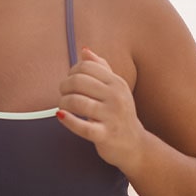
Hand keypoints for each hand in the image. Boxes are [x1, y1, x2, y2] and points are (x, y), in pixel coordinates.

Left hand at [57, 47, 145, 170]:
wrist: (134, 144)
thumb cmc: (120, 113)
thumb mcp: (115, 88)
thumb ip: (101, 68)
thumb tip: (84, 50)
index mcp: (117, 82)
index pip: (86, 67)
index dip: (72, 72)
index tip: (70, 82)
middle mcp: (116, 97)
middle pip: (78, 81)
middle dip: (64, 87)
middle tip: (64, 95)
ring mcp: (111, 116)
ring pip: (77, 102)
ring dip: (63, 103)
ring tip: (63, 107)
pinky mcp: (105, 135)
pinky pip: (82, 126)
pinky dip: (68, 120)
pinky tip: (61, 116)